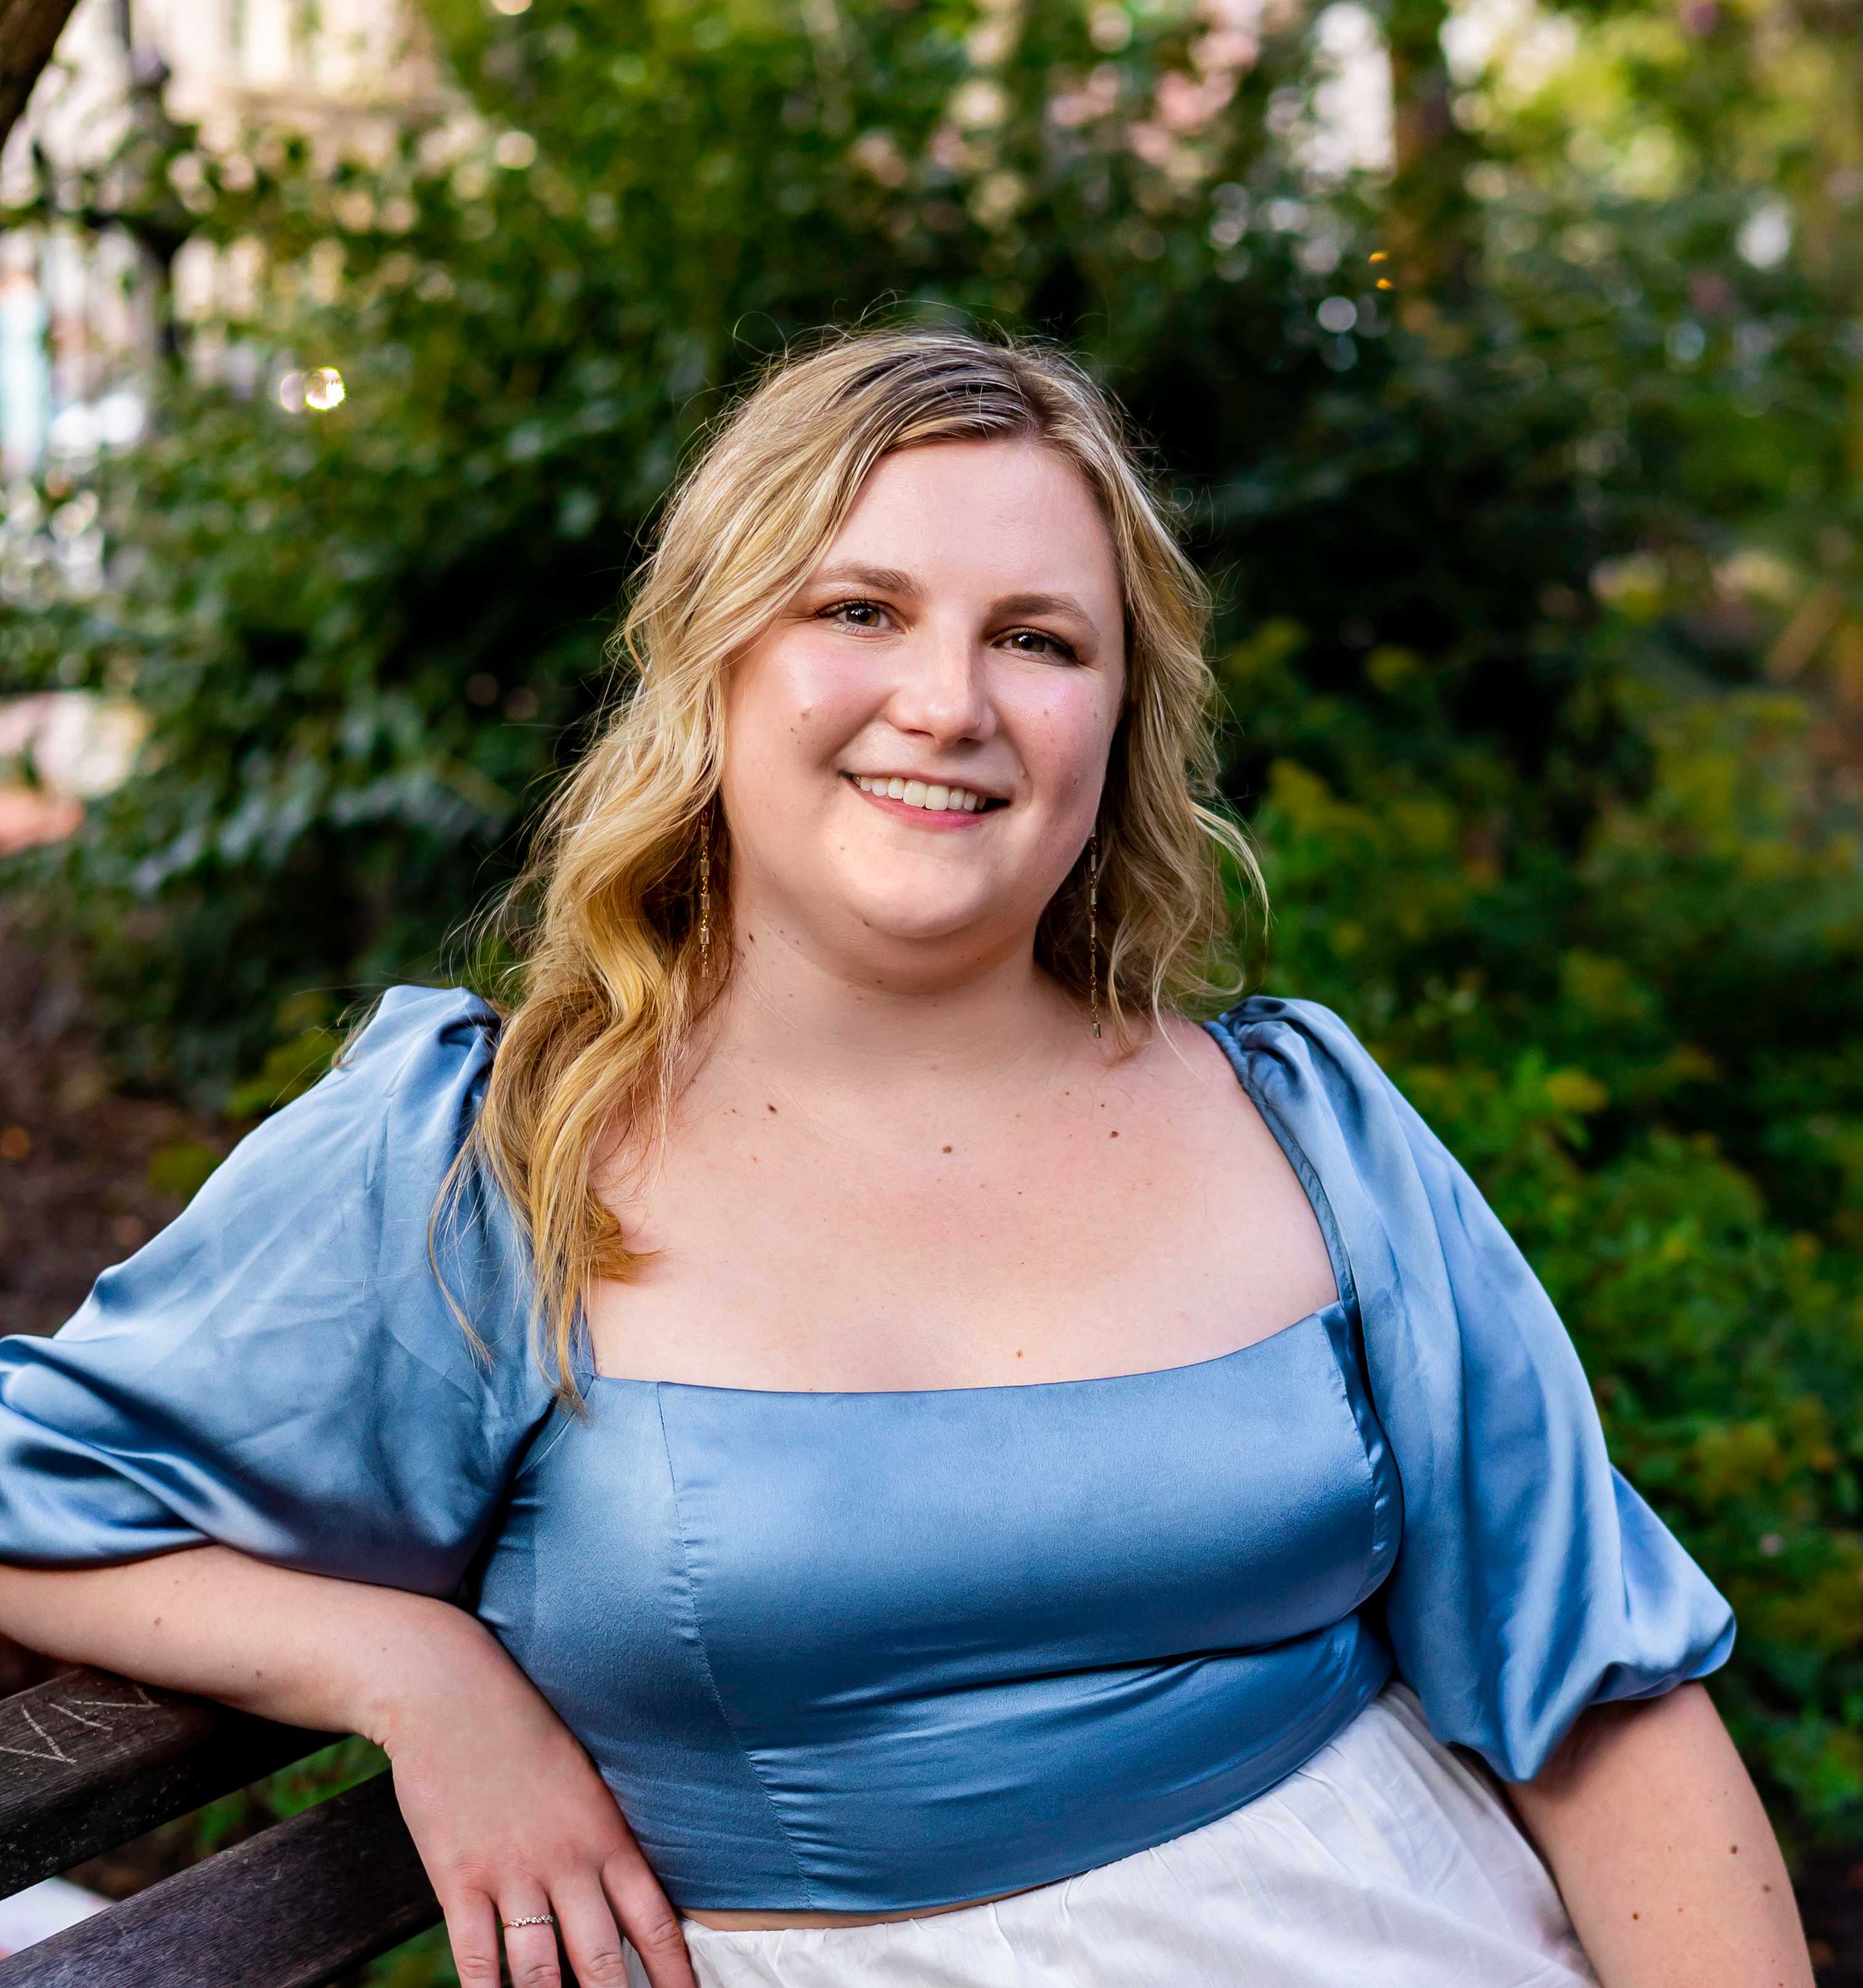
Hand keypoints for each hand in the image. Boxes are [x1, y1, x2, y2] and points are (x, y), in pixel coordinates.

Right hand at [375, 1620, 697, 1987]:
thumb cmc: (524, 1732)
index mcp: (606, 1835)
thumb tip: (629, 1891)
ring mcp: (512, 1874)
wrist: (454, 1694)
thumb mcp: (585, 1778)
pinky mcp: (458, 1880)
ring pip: (541, 1975)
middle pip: (601, 1962)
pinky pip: (477, 1961)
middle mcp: (566, 1862)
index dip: (675, 1975)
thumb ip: (606, 1836)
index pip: (653, 1923)